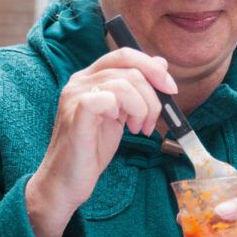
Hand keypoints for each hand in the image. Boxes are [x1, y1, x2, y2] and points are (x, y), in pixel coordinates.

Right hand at [25, 48, 176, 236]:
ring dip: (142, 108)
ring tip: (138, 128)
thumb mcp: (121, 115)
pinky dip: (125, 111)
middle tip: (152, 120)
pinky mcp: (76, 114)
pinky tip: (124, 128)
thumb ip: (136, 89)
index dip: (152, 67)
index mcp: (89, 77)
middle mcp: (79, 81)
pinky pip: (106, 98)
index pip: (124, 55)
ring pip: (123, 83)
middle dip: (152, 95)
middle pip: (129, 68)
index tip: (169, 89)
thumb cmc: (91, 150)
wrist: (67, 181)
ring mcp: (75, 96)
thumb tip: (160, 63)